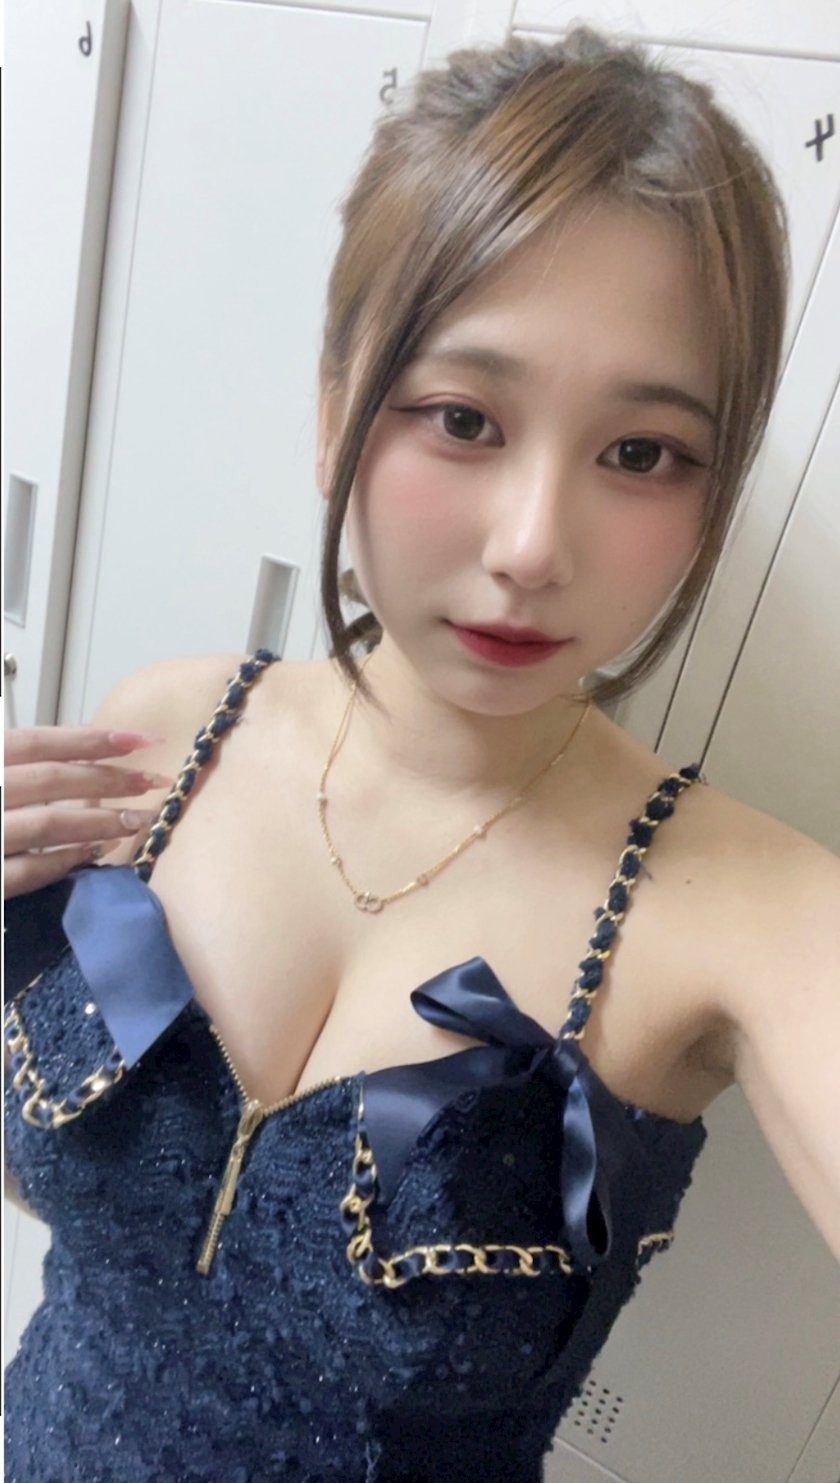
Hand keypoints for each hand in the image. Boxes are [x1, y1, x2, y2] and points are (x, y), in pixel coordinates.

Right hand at [4, 727, 173, 899]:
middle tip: (153, 781)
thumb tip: (90, 736)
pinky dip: (69, 860)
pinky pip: (31, 871)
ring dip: (101, 820)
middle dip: (109, 779)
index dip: (91, 739)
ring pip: (48, 824)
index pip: (37, 743)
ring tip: (140, 820)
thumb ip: (22, 761)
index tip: (143, 739)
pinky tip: (101, 852)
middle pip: (50, 779)